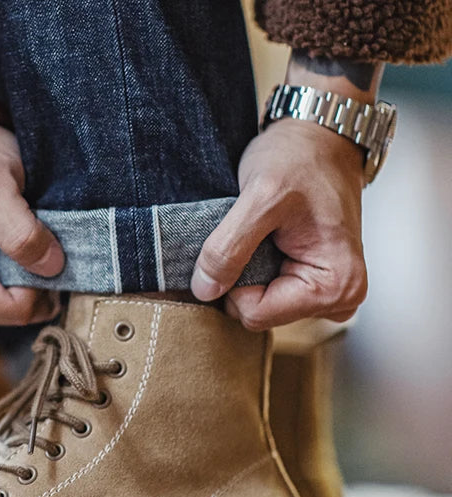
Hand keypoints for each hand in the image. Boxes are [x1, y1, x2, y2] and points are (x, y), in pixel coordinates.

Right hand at [0, 125, 64, 325]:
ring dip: (28, 275)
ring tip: (13, 238)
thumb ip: (22, 231)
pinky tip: (8, 249)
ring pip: (17, 310)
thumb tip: (52, 269)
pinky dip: (19, 277)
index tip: (39, 239)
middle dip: (33, 277)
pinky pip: (8, 303)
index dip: (39, 276)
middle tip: (27, 235)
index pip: (18, 310)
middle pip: (16, 314)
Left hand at [191, 119, 367, 329]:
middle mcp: (338, 300)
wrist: (320, 137)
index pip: (256, 314)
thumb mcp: (260, 197)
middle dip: (242, 278)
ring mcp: (327, 296)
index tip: (244, 240)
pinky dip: (256, 270)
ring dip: (248, 272)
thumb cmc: (300, 159)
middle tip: (254, 234)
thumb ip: (228, 248)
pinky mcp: (312, 286)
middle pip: (258, 314)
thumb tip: (204, 291)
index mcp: (336, 286)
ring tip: (263, 233)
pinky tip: (266, 241)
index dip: (235, 283)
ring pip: (258, 306)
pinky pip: (266, 295)